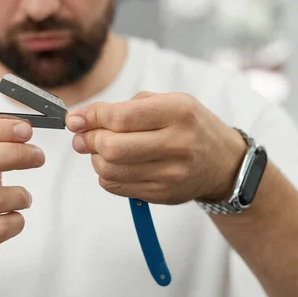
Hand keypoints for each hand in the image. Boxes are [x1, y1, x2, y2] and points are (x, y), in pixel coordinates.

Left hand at [65, 92, 246, 204]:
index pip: (121, 117)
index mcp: (178, 112)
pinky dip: (106, 175)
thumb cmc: (190, 126)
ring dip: (96, 159)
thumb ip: (126, 107)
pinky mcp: (162, 194)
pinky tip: (115, 164)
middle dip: (89, 140)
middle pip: (112, 148)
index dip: (90, 117)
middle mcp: (177, 144)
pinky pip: (116, 187)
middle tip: (83, 136)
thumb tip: (80, 121)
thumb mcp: (168, 102)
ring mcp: (171, 174)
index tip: (74, 119)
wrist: (223, 163)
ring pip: (110, 170)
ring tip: (101, 149)